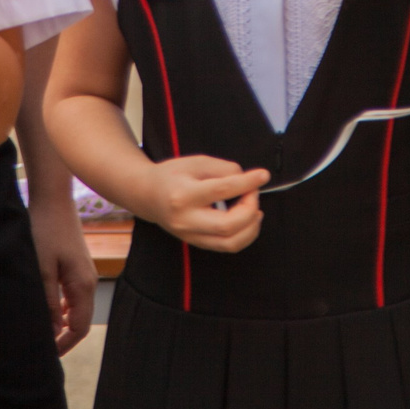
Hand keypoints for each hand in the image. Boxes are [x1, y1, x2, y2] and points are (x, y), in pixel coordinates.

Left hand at [26, 191, 98, 353]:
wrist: (52, 198)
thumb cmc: (45, 230)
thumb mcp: (41, 269)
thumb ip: (46, 302)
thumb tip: (51, 331)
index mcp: (82, 285)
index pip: (80, 327)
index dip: (64, 345)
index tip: (45, 355)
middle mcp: (88, 282)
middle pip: (80, 321)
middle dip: (62, 337)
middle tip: (40, 347)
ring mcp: (83, 273)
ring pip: (75, 309)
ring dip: (60, 322)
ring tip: (39, 331)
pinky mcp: (76, 265)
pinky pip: (71, 296)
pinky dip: (59, 308)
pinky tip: (44, 308)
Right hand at [147, 153, 267, 251]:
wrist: (147, 195)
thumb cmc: (171, 176)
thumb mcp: (196, 162)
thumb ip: (223, 169)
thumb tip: (247, 181)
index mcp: (183, 195)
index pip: (222, 190)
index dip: (247, 183)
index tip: (262, 175)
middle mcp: (185, 220)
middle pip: (228, 225)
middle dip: (250, 208)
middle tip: (253, 193)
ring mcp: (190, 235)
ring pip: (231, 242)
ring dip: (251, 226)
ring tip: (254, 208)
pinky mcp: (196, 243)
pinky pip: (227, 246)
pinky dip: (244, 234)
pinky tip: (248, 220)